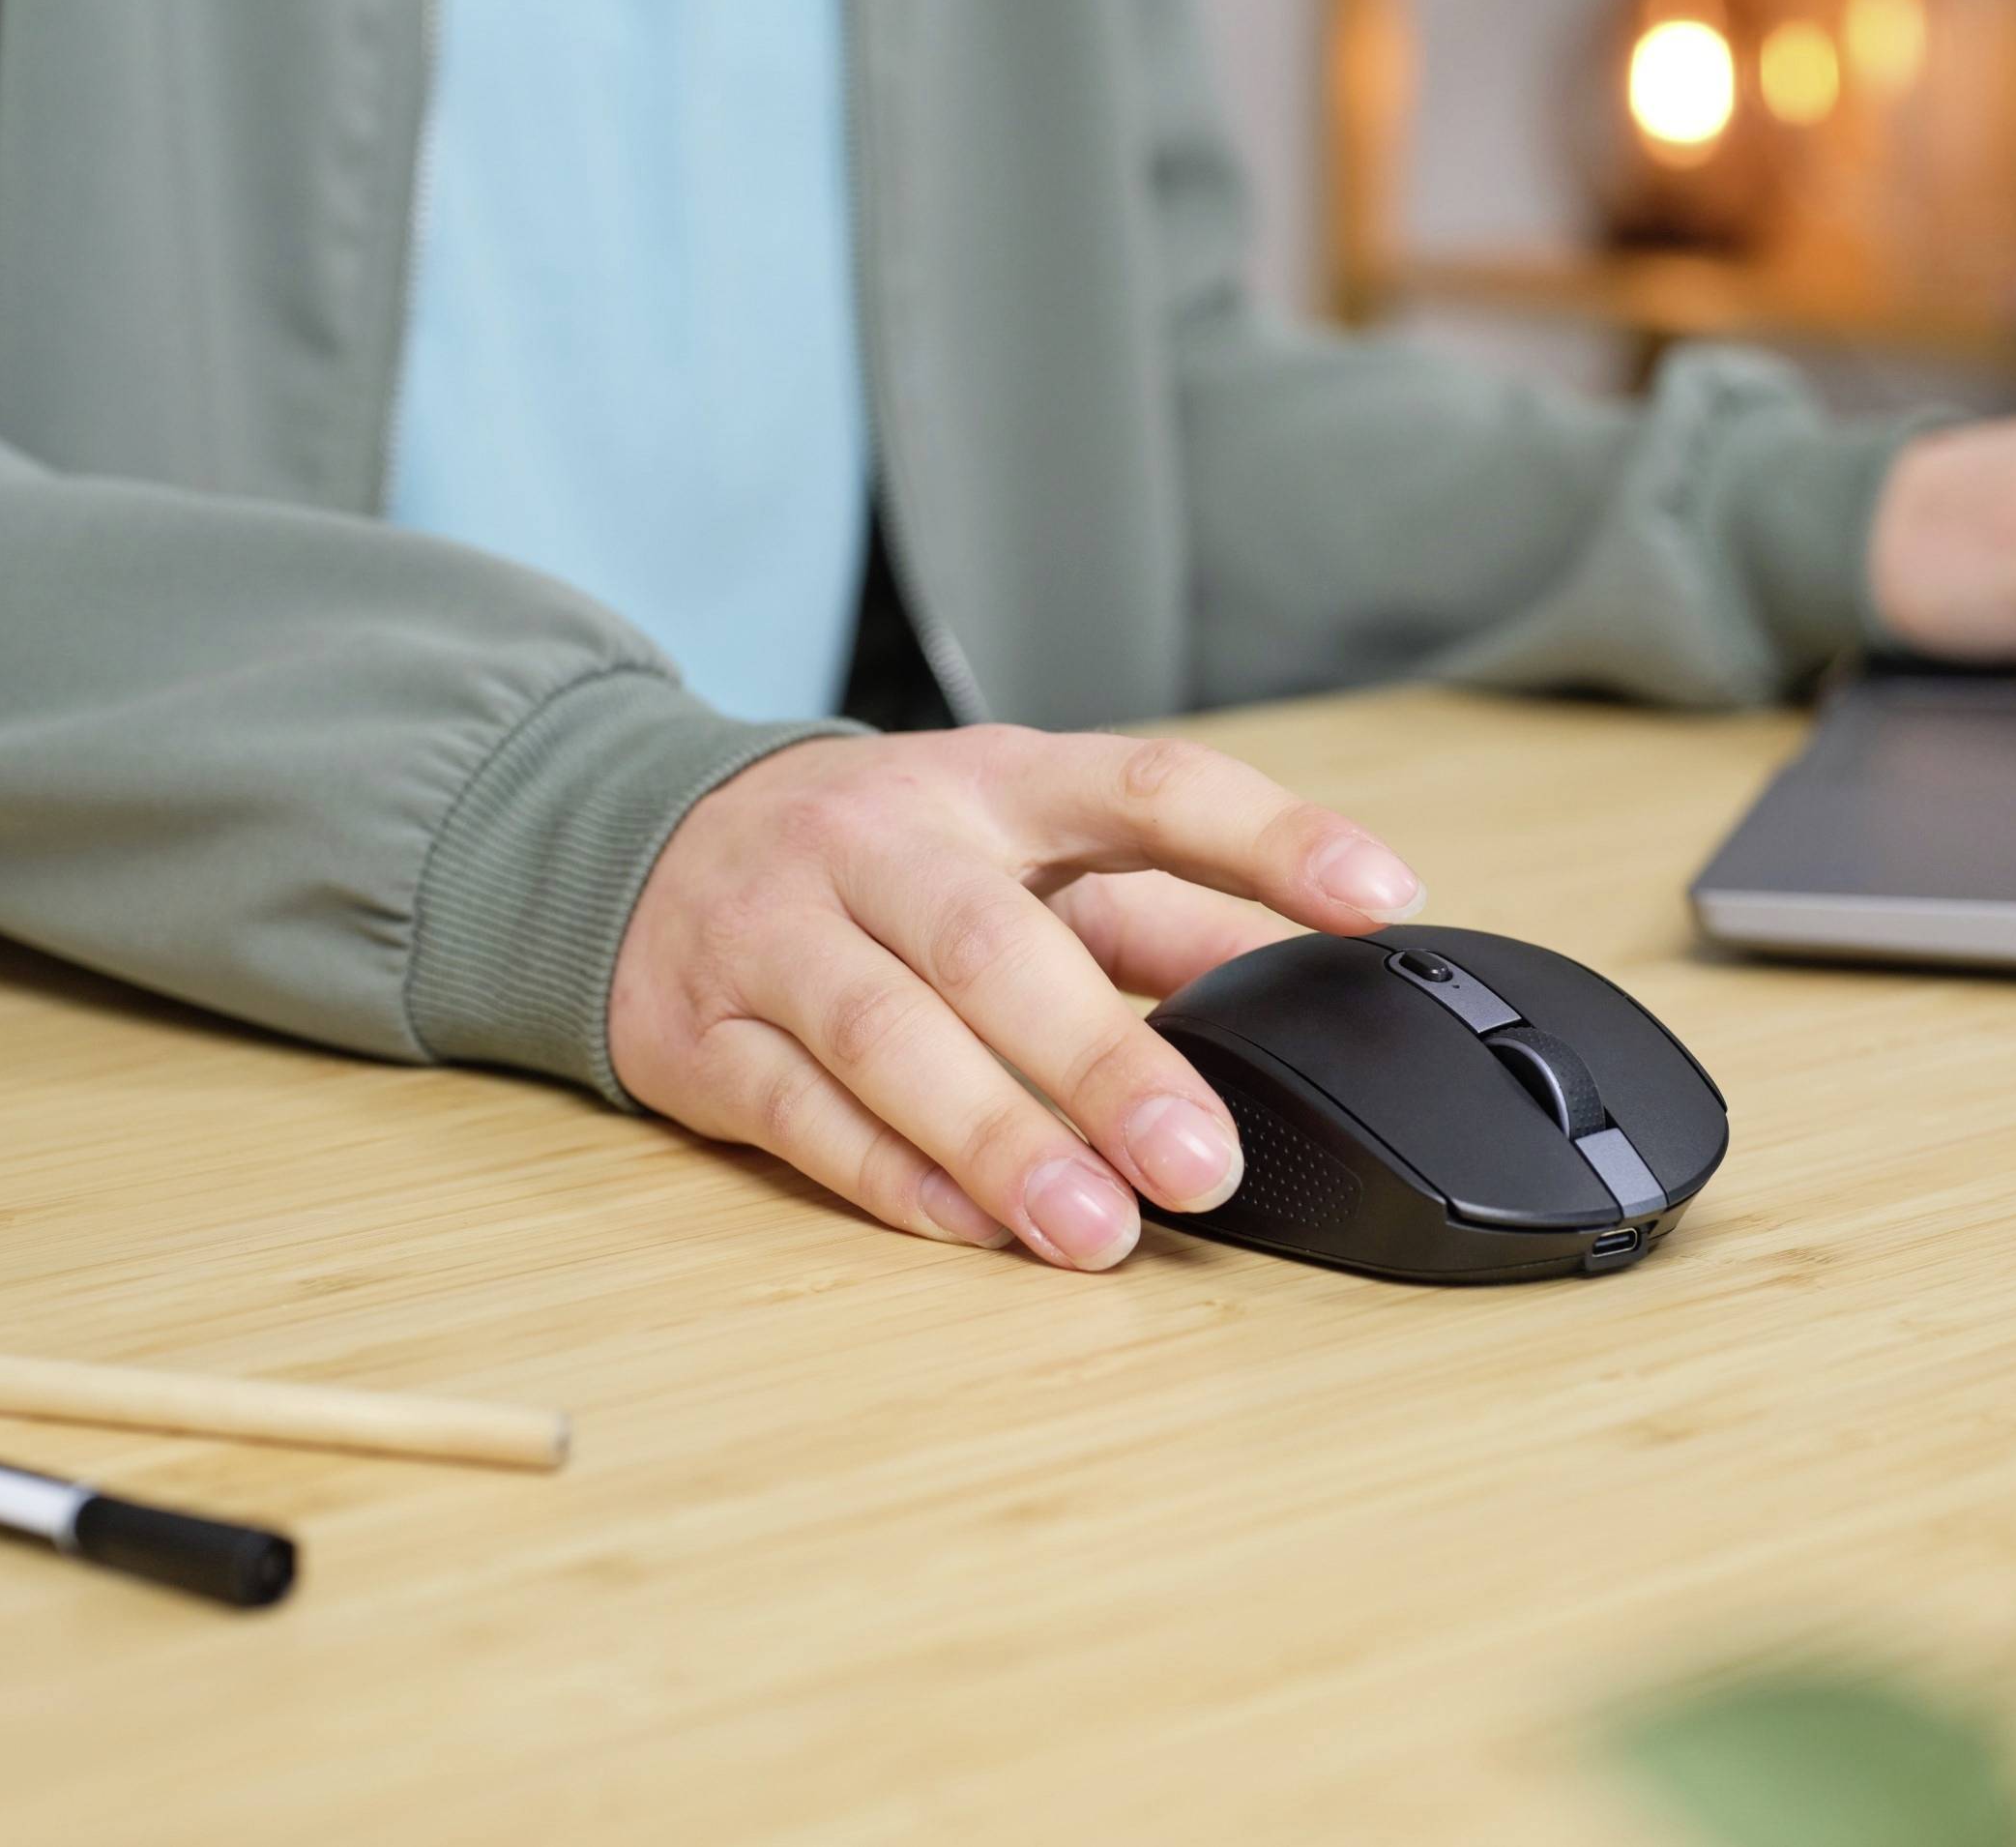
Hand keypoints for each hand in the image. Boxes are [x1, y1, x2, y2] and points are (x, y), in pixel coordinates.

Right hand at [607, 728, 1427, 1270]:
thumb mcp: (1018, 846)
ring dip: (1002, 1142)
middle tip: (1205, 1163)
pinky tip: (976, 1229)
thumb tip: (1315, 983)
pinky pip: (801, 1115)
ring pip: (890, 1038)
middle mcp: (877, 843)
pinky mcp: (700, 1034)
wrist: (633, 844)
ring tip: (1098, 1233)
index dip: (1268, 836)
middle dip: (1106, 1061)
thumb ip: (1163, 911)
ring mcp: (775, 934)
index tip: (1381, 896)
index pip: (1146, 786)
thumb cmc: (878, 858)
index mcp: (991, 782)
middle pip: (995, 945)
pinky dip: (894, 1179)